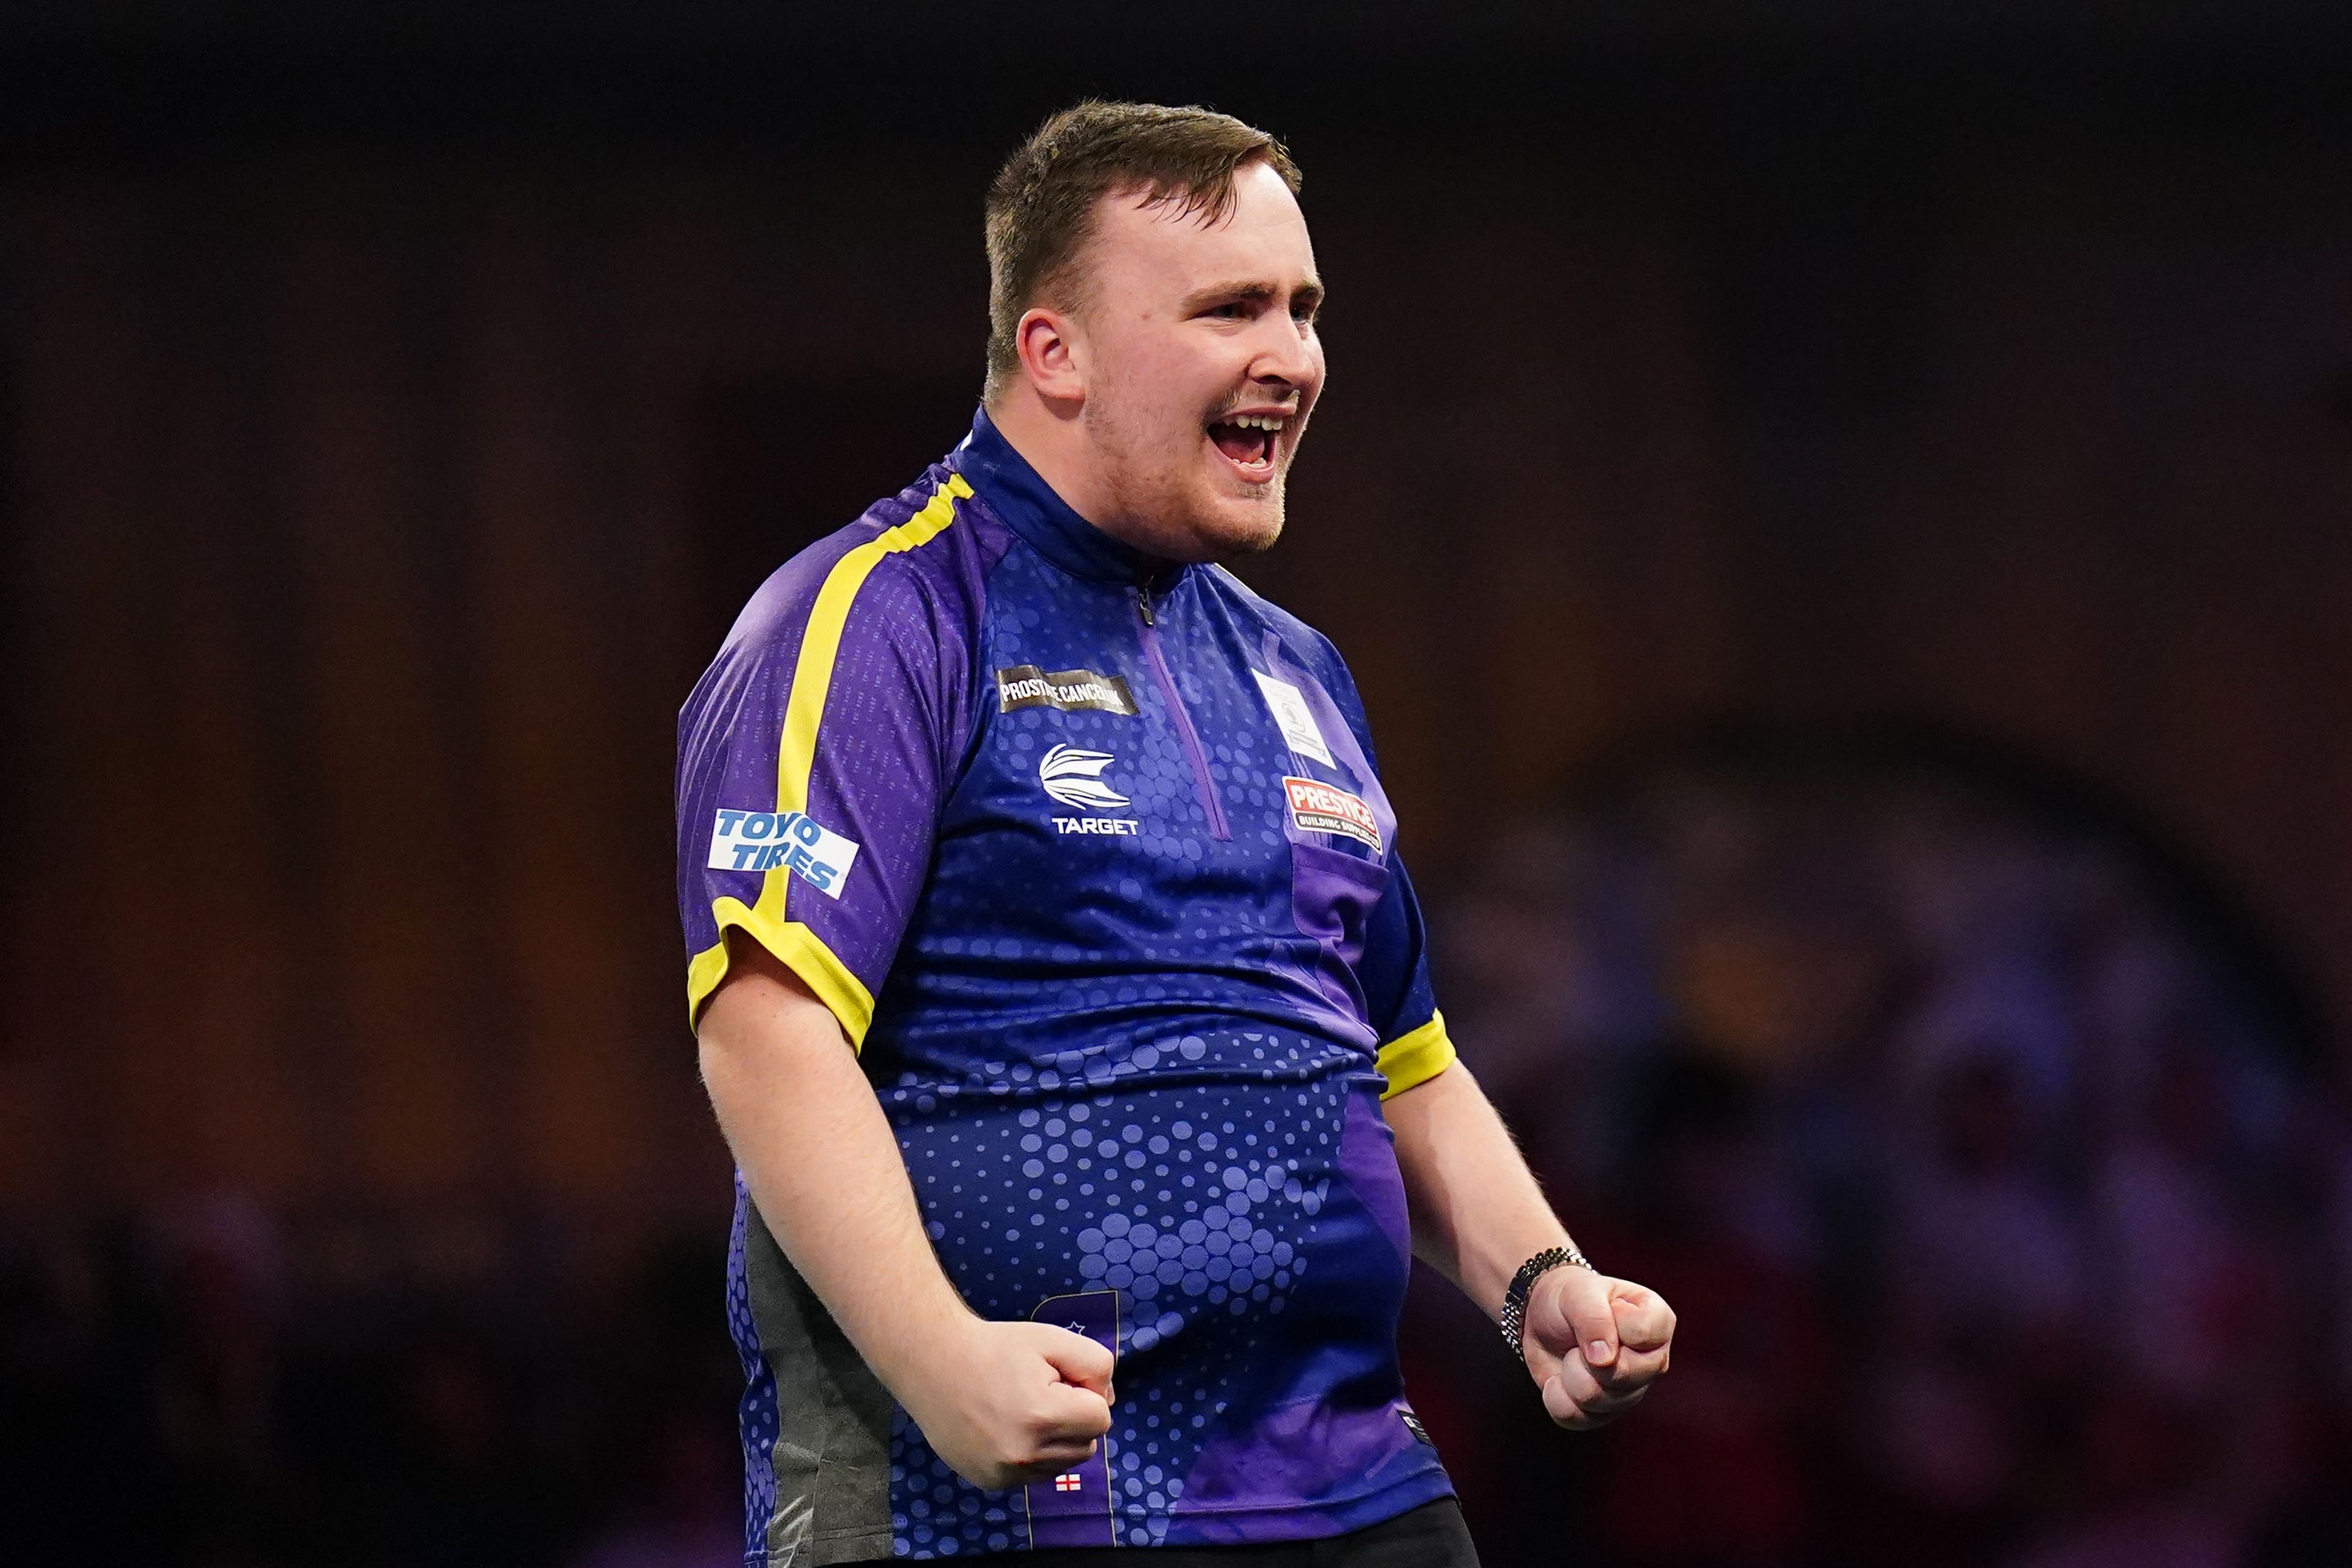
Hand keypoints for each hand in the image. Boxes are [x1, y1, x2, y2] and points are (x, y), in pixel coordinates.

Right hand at [892, 1317, 1115, 1490]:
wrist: (934, 1364)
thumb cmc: (996, 1347)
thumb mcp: (1052, 1339)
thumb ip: (1096, 1364)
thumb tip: (1107, 1401)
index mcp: (1041, 1417)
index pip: (1101, 1418)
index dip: (1085, 1393)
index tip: (1056, 1378)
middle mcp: (1024, 1454)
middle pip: (1088, 1445)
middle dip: (1074, 1418)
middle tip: (1040, 1391)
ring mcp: (1005, 1474)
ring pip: (1064, 1464)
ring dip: (1057, 1439)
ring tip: (1024, 1409)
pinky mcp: (992, 1483)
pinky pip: (1037, 1475)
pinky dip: (1034, 1454)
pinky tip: (1009, 1428)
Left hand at [1521, 1264, 1673, 1429]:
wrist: (1543, 1317)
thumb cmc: (1571, 1298)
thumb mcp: (1579, 1293)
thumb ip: (1594, 1319)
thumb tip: (1604, 1361)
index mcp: (1659, 1323)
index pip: (1642, 1334)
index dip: (1610, 1324)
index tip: (1601, 1310)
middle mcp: (1652, 1361)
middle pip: (1623, 1375)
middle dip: (1587, 1356)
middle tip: (1580, 1338)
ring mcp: (1632, 1391)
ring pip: (1598, 1401)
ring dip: (1570, 1374)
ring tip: (1572, 1354)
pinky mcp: (1605, 1413)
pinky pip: (1578, 1419)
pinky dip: (1558, 1397)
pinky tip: (1559, 1378)